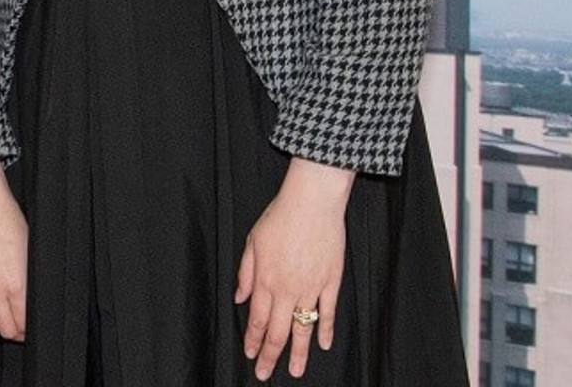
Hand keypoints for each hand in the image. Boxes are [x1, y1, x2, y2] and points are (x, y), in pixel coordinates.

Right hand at [0, 164, 28, 340]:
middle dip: (13, 332)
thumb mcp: (30, 254)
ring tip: (7, 317)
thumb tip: (30, 302)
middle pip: (1, 327)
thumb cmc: (7, 220)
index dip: (27, 331)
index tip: (31, 329)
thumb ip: (28, 283)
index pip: (20, 323)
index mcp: (13, 283)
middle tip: (21, 329)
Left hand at [236, 158, 352, 379]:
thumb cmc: (280, 217)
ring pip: (303, 327)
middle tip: (266, 373)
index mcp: (265, 279)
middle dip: (270, 355)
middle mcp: (287, 288)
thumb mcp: (252, 242)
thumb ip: (245, 273)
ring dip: (299, 352)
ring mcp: (311, 287)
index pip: (257, 319)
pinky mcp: (331, 281)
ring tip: (295, 371)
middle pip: (277, 330)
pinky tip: (324, 345)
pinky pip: (328, 312)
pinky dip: (326, 330)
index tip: (251, 355)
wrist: (312, 203)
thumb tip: (240, 298)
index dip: (253, 340)